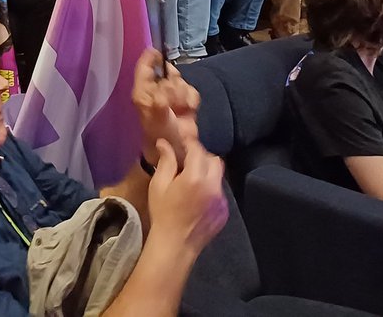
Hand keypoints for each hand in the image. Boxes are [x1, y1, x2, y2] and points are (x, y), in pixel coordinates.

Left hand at [131, 50, 199, 163]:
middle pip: (166, 72)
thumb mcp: (158, 118)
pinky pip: (191, 91)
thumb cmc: (160, 135)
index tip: (158, 53)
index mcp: (143, 92)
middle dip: (174, 82)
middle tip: (174, 97)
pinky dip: (192, 98)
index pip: (143, 67)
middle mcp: (155, 91)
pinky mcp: (184, 102)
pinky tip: (191, 108)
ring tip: (182, 106)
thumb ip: (161, 100)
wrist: (177, 152)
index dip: (149, 57)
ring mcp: (170, 97)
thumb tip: (167, 86)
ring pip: (180, 81)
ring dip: (184, 92)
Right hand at [146, 137, 228, 258]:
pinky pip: (219, 191)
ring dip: (207, 172)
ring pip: (218, 176)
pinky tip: (197, 197)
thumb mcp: (159, 185)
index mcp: (195, 178)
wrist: (176, 245)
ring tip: (191, 180)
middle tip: (186, 161)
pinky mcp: (224, 211)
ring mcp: (221, 200)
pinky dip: (210, 188)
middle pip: (214, 160)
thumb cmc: (163, 213)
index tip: (181, 138)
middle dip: (201, 156)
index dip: (189, 141)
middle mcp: (213, 186)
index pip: (197, 150)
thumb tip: (165, 143)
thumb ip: (166, 162)